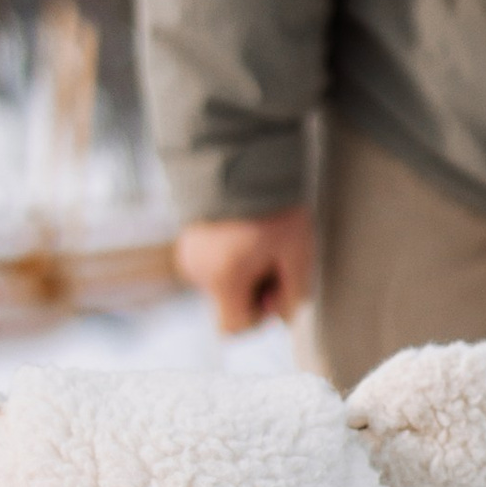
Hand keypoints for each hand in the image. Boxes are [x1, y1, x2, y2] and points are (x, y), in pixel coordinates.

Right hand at [175, 205, 315, 332]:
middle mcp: (199, 271)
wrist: (244, 158)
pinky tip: (244, 232)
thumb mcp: (297, 253)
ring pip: (221, 283)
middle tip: (272, 256)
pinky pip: (212, 264)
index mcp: (224, 278)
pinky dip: (230, 257)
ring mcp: (190, 254)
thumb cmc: (276, 207)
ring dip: (243, 272)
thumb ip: (292, 294)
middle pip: (228, 303)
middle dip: (253, 289)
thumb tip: (281, 318)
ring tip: (258, 239)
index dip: (258, 317)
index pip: (233, 328)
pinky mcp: (188, 240)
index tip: (273, 288)